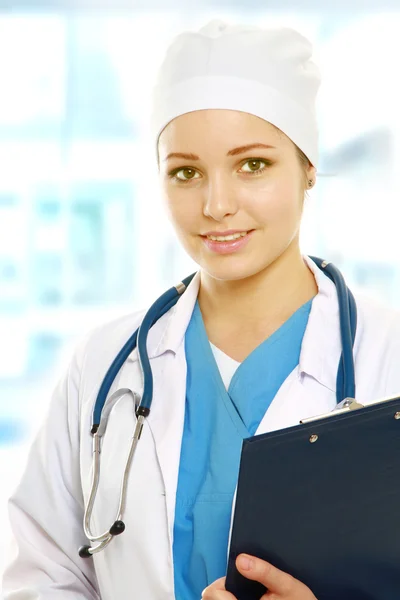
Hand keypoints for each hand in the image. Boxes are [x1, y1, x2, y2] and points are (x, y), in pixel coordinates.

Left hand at [201, 554, 316, 598]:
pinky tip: (245, 598)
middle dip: (221, 591)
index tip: (234, 578)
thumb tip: (241, 559)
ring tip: (244, 594)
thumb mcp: (287, 584)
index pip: (212, 595)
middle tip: (241, 585)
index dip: (219, 584)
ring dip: (226, 597)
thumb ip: (265, 571)